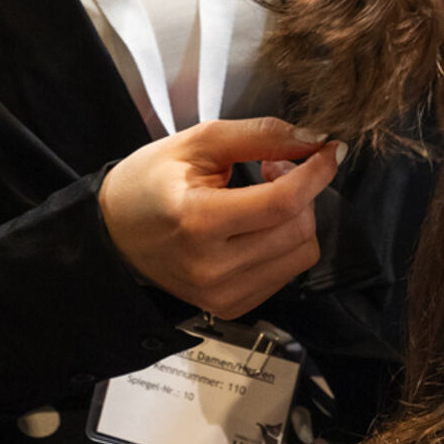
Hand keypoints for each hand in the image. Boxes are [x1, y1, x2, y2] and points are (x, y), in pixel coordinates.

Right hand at [98, 117, 342, 318]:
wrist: (113, 235)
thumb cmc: (149, 182)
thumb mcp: (197, 143)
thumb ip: (259, 135)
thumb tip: (314, 137)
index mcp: (198, 221)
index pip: (281, 202)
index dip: (315, 172)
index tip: (330, 149)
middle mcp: (212, 267)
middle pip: (297, 228)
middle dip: (303, 189)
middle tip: (276, 164)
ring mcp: (222, 294)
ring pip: (301, 253)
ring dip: (298, 217)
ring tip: (267, 193)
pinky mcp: (231, 307)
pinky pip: (286, 273)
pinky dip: (285, 243)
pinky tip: (259, 223)